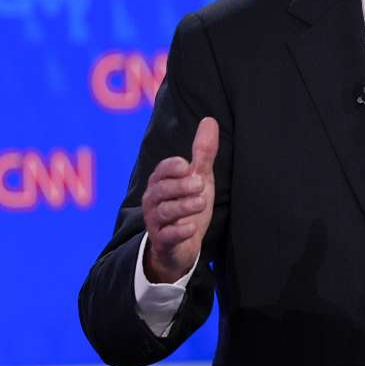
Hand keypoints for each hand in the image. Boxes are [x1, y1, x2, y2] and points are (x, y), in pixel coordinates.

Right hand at [142, 117, 218, 283]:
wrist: (182, 246)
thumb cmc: (188, 205)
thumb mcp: (199, 178)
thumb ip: (202, 152)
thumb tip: (209, 120)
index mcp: (161, 183)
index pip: (162, 171)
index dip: (171, 167)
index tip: (186, 165)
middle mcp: (154, 201)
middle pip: (161, 190)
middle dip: (179, 186)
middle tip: (200, 183)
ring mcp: (156, 222)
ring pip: (164, 212)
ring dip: (182, 206)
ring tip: (200, 202)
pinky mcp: (163, 242)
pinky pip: (167, 237)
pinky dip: (178, 232)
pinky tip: (190, 228)